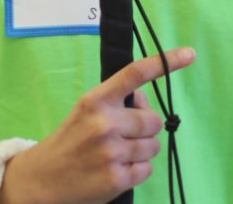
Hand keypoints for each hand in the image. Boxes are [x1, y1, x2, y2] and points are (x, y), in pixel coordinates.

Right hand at [0, 47, 195, 203]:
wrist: (42, 179)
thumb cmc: (70, 140)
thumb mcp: (86, 110)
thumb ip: (115, 101)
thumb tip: (144, 99)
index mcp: (97, 100)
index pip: (135, 74)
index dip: (165, 62)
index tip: (189, 54)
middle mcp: (105, 123)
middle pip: (153, 121)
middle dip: (145, 128)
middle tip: (125, 135)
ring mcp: (112, 152)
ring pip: (153, 146)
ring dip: (141, 151)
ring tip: (117, 154)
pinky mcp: (116, 179)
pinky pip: (147, 169)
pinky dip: (137, 170)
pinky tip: (117, 169)